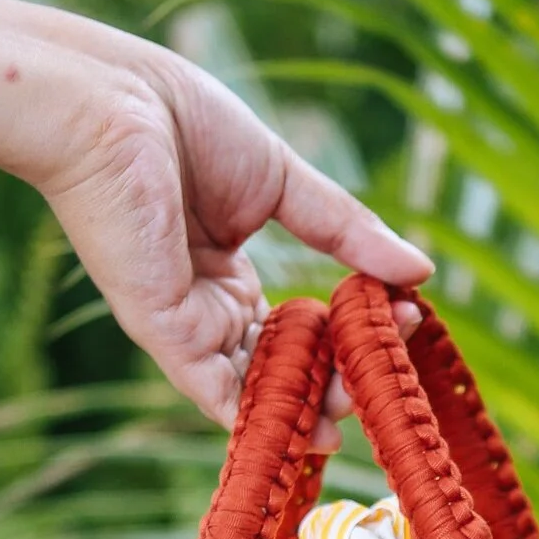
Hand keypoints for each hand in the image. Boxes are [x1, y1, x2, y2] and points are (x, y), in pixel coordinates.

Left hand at [37, 45, 430, 449]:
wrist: (117, 106)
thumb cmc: (183, 124)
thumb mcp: (284, 182)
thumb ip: (349, 232)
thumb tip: (421, 273)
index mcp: (226, 268)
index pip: (297, 326)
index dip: (351, 333)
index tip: (404, 318)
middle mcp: (205, 305)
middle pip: (282, 366)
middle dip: (337, 378)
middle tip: (384, 372)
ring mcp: (184, 322)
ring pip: (257, 387)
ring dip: (310, 405)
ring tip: (359, 402)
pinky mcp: (164, 330)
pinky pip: (216, 393)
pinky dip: (264, 418)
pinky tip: (311, 432)